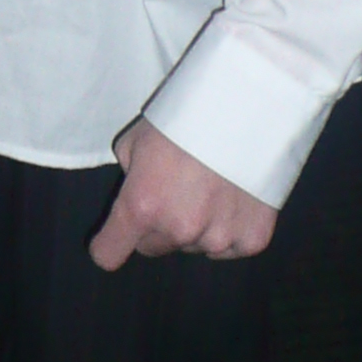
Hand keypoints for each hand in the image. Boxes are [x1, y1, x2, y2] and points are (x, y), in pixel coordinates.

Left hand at [88, 119, 276, 269]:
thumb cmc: (182, 117)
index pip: (109, 254)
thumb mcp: (135, 141)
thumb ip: (131, 176)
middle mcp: (178, 229)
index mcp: (141, 206)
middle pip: (154, 247)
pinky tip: (232, 199)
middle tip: (171, 192)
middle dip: (156, 227)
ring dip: (195, 228)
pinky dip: (229, 231)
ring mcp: (219, 238)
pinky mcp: (253, 239)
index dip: (108, 246)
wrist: (246, 108)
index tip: (112, 242)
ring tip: (207, 187)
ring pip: (194, 247)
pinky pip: (230, 248)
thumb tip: (137, 190)